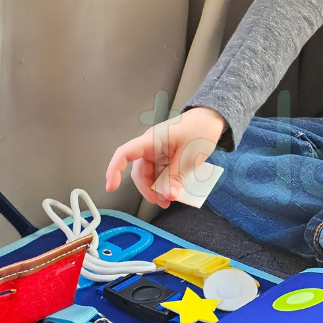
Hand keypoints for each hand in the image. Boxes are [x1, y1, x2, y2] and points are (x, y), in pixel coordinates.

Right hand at [105, 107, 226, 206]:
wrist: (211, 120)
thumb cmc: (199, 131)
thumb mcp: (189, 157)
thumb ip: (176, 177)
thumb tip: (167, 196)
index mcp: (152, 140)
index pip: (125, 153)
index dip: (114, 170)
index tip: (111, 187)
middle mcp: (150, 146)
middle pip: (139, 172)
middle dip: (148, 190)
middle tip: (164, 202)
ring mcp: (157, 153)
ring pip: (149, 176)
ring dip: (156, 190)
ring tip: (169, 201)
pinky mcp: (164, 158)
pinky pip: (159, 174)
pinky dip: (164, 185)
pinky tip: (173, 193)